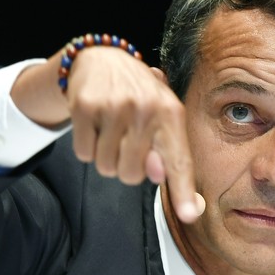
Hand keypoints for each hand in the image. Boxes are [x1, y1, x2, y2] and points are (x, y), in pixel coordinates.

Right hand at [12, 46, 203, 222]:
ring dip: (106, 157)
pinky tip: (95, 123)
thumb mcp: (160, 118)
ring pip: (106, 167)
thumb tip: (159, 176)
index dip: (184, 190)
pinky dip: (87, 146)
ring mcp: (114, 106)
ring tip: (111, 129)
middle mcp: (146, 108)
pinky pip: (84, 153)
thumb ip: (166, 151)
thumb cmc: (138, 98)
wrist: (101, 59)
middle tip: (126, 140)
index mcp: (171, 113)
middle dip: (126, 166)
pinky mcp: (84, 105)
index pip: (179, 160)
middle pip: (132, 175)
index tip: (190, 215)